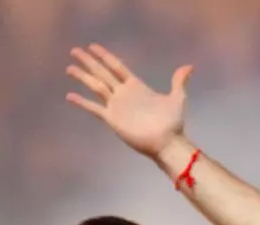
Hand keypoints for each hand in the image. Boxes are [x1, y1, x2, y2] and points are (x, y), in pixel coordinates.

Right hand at [66, 44, 192, 158]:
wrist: (167, 142)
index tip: (93, 46)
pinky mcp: (112, 119)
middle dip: (89, 62)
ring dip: (83, 77)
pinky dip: (82, 102)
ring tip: (69, 67)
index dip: (105, 56)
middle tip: (74, 50)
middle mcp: (123, 94)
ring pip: (96, 86)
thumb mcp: (177, 98)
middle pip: (102, 73)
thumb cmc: (173, 122)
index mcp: (136, 86)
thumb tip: (189, 66)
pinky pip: (94, 108)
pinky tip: (70, 96)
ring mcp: (116, 106)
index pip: (117, 67)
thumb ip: (179, 81)